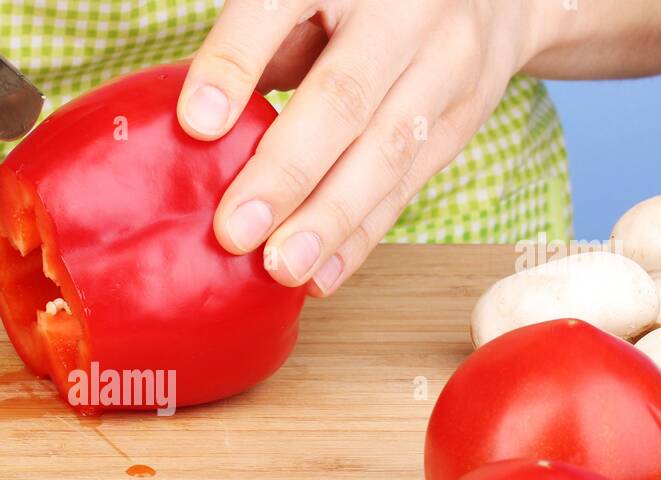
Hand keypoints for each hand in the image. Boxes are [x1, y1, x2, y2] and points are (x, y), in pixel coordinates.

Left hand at [179, 0, 543, 296]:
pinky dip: (363, 235)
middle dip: (286, 172)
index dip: (234, 65)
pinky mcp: (466, 114)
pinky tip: (324, 272)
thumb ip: (261, 44)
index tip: (195, 124)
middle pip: (341, 95)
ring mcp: (445, 60)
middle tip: (236, 232)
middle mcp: (401, 7)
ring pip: (385, 150)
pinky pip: (409, 183)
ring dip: (329, 219)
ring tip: (281, 267)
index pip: (276, 6)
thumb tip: (200, 130)